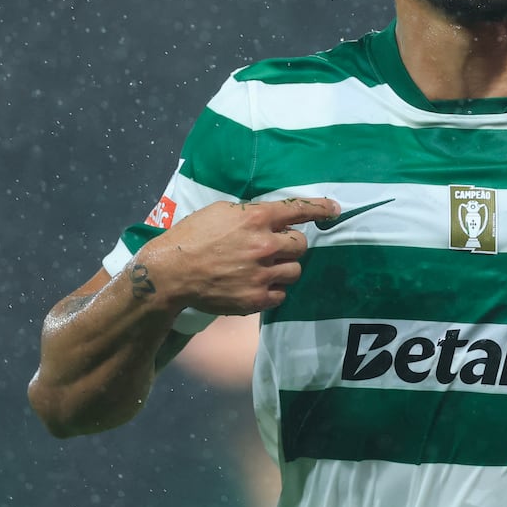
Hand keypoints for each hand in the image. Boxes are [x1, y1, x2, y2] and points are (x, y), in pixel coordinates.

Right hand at [137, 197, 339, 315]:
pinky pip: (281, 295)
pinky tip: (256, 284)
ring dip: (284, 268)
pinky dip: (273, 290)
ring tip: (263, 268)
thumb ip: (251, 214)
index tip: (335, 209)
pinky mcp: (256, 298)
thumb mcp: (221, 212)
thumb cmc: (192, 236)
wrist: (171, 273)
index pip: (299, 210)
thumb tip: (273, 218)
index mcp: (257, 218)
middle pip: (301, 245)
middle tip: (273, 248)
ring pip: (295, 271)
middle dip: (291, 245)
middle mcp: (264, 245)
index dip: (321, 208)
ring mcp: (262, 274)